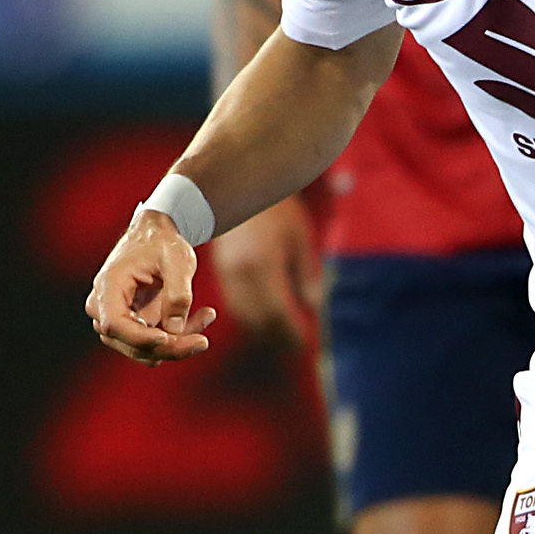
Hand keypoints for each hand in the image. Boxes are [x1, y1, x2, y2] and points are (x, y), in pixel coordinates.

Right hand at [85, 211, 214, 363]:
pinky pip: (155, 344)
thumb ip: (178, 293)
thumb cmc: (164, 243)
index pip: (115, 325)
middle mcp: (104, 308)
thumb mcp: (178, 260)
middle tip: (204, 341)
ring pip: (145, 350)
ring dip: (179, 342)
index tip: (169, 339)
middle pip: (131, 344)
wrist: (156, 236)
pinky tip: (204, 316)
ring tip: (208, 315)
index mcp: (108, 286)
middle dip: (170, 347)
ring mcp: (116, 320)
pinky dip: (180, 337)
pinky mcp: (132, 326)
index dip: (141, 339)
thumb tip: (174, 329)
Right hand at [209, 195, 324, 353]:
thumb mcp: (300, 240)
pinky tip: (263, 319)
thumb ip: (306, 275)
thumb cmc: (278, 212)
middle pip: (258, 318)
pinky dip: (249, 316)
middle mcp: (241, 274)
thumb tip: (312, 306)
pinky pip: (234, 303)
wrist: (240, 188)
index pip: (278, 312)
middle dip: (277, 335)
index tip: (306, 344)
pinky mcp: (222, 271)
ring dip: (262, 329)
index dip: (291, 332)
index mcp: (263, 267)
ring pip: (243, 313)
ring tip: (282, 336)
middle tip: (296, 346)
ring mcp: (228, 273)